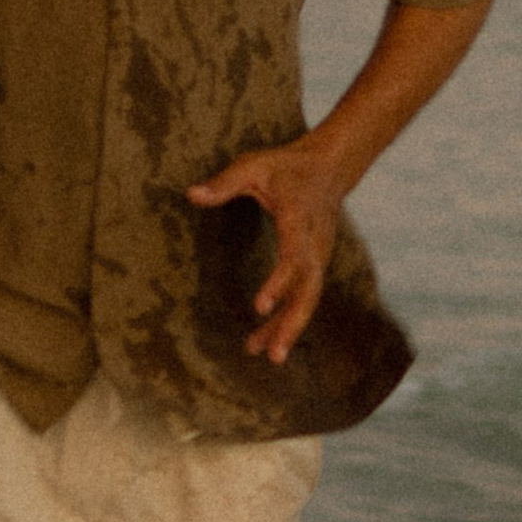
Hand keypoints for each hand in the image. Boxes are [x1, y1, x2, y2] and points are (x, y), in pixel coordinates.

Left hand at [187, 137, 343, 363]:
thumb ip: (225, 183)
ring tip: (268, 356)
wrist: (330, 168)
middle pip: (308, 289)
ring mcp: (319, 256)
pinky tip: (266, 342)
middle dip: (292, 322)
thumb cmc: (286, 166)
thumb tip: (191, 194)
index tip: (260, 307)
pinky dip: (288, 319)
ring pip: (308, 299)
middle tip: (274, 354)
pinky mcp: (316, 265)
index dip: (279, 282)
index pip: (292, 255)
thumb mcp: (254, 165)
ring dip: (289, 328)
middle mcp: (314, 243)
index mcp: (299, 218)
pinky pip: (304, 296)